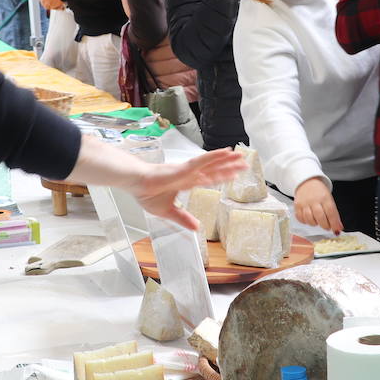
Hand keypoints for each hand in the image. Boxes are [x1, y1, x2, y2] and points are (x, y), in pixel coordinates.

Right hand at [127, 149, 247, 228]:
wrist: (135, 185)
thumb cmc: (146, 193)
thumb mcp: (168, 211)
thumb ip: (183, 218)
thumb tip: (196, 228)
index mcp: (185, 182)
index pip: (208, 178)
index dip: (221, 176)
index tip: (234, 175)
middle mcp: (189, 174)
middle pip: (214, 169)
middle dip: (229, 166)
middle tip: (244, 163)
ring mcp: (187, 170)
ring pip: (211, 163)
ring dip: (226, 159)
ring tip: (240, 154)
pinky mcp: (184, 168)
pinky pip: (202, 161)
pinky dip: (214, 156)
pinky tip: (225, 152)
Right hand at [294, 177, 342, 234]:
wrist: (307, 182)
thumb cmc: (319, 192)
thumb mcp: (329, 199)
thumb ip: (334, 213)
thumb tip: (338, 227)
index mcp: (324, 197)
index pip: (331, 212)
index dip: (334, 223)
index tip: (337, 229)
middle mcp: (314, 200)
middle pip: (320, 217)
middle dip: (325, 225)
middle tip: (327, 227)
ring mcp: (304, 203)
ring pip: (309, 219)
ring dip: (315, 224)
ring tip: (317, 221)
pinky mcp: (297, 206)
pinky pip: (300, 218)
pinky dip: (305, 221)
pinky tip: (309, 219)